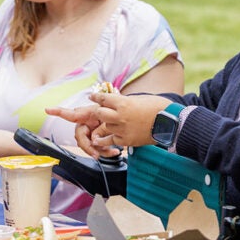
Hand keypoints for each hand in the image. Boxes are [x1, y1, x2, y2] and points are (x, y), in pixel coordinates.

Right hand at [45, 104, 117, 157]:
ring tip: (113, 151)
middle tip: (96, 154)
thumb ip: (100, 127)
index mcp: (86, 115)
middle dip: (88, 147)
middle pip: (80, 138)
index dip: (58, 111)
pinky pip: (98, 149)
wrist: (126, 120)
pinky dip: (107, 151)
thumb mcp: (109, 116)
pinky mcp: (98, 140)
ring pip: (89, 146)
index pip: (70, 113)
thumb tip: (93, 140)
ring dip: (100, 151)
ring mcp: (91, 133)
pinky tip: (115, 151)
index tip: (47, 109)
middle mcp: (85, 125)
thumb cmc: (115, 113)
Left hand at [50, 93, 171, 149]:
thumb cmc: (158, 108)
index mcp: (122, 102)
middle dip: (87, 112)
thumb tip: (116, 102)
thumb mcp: (139, 100)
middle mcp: (119, 114)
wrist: (171, 122)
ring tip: (97, 128)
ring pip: (102, 128)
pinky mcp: (125, 140)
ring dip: (99, 127)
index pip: (102, 99)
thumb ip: (125, 102)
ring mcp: (121, 128)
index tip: (91, 97)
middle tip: (69, 110)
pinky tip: (102, 142)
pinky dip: (105, 141)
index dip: (96, 98)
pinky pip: (109, 141)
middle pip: (96, 113)